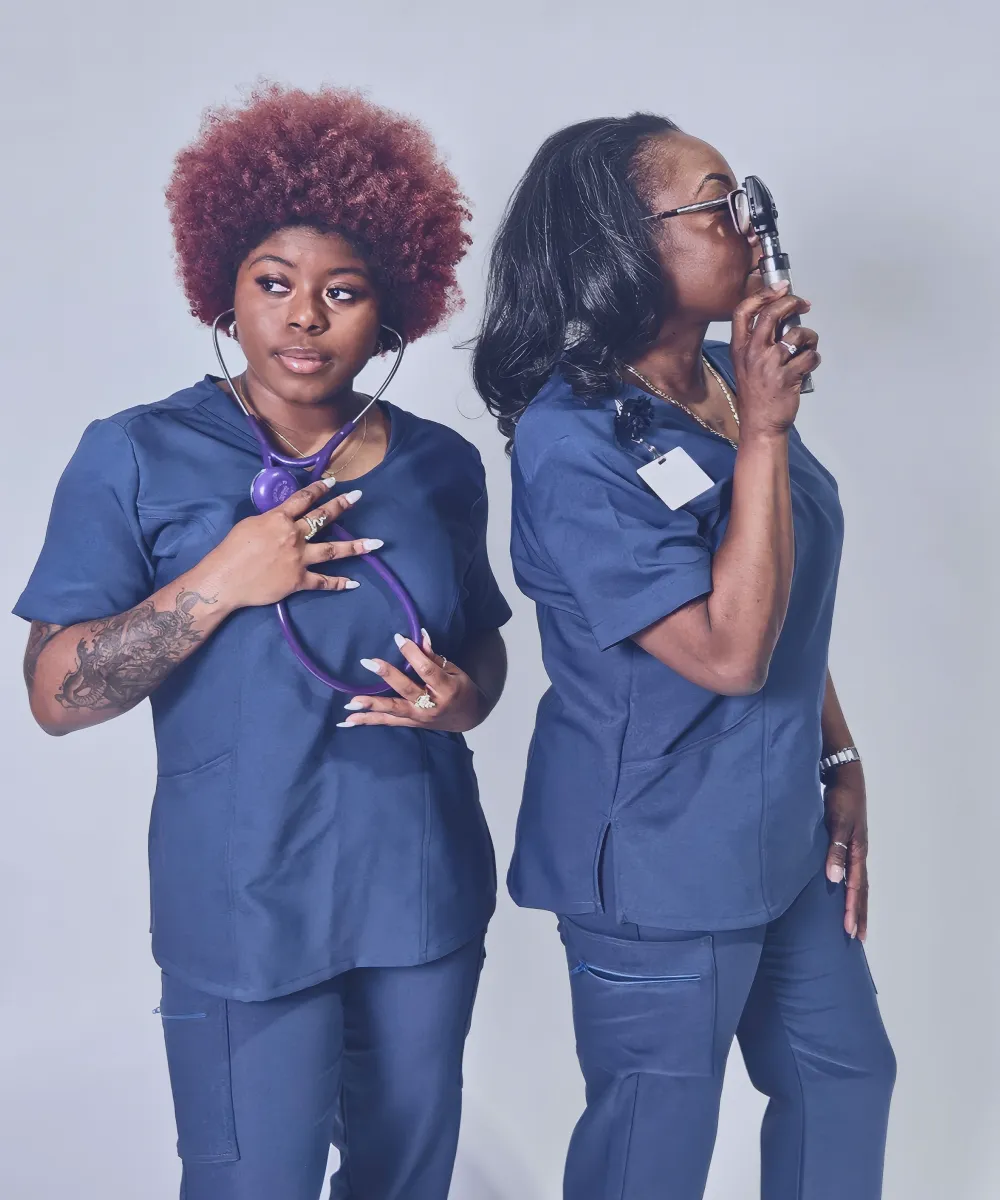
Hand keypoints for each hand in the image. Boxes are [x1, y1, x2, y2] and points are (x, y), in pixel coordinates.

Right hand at [203, 482, 381, 609]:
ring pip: (333, 550)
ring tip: (376, 543)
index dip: (319, 488)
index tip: (333, 481)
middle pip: (323, 518)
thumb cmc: (232, 550)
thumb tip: (283, 517)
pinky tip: (354, 582)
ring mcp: (299, 559)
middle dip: (342, 506)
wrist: (225, 580)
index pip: (303, 499)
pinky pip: (323, 582)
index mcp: (279, 519)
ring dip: (356, 546)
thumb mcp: (250, 524)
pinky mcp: (298, 581)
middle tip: (358, 498)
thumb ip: (271, 519)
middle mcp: (294, 536)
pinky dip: (339, 583)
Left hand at [338, 631, 488, 732]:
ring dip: (371, 706)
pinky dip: (367, 721)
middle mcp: (432, 706)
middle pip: (407, 690)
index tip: (398, 638)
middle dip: (388, 676)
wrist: (468, 717)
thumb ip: (434, 656)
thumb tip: (421, 635)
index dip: (412, 654)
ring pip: (393, 711)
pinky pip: (386, 722)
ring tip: (351, 702)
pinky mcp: (409, 724)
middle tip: (369, 663)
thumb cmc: (461, 688)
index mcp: (447, 689)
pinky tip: (347, 721)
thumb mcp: (454, 670)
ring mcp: (419, 718)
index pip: (426, 670)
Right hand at [730, 282, 819, 435]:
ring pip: (798, 334)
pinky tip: (808, 366)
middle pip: (773, 314)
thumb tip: (784, 318)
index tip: (780, 287)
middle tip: (802, 304)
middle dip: (792, 302)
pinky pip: (810, 356)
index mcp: (740, 349)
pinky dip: (814, 359)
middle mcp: (753, 353)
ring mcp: (770, 365)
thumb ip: (759, 342)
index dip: (764, 294)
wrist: (760, 424)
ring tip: (807, 349)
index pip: (744, 311)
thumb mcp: (746, 365)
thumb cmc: (756, 395)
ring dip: (810, 338)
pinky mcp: (788, 377)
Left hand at [824, 765, 868, 940]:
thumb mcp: (837, 822)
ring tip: (854, 923)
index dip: (853, 909)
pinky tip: (842, 893)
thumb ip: (835, 849)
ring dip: (856, 903)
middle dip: (859, 913)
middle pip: (861, 889)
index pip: (857, 887)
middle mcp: (858, 853)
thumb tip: (834, 879)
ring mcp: (854, 848)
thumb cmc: (841, 798)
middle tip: (858, 937)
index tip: (850, 931)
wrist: (845, 777)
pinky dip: (849, 886)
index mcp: (858, 851)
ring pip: (857, 882)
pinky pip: (850, 870)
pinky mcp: (847, 842)